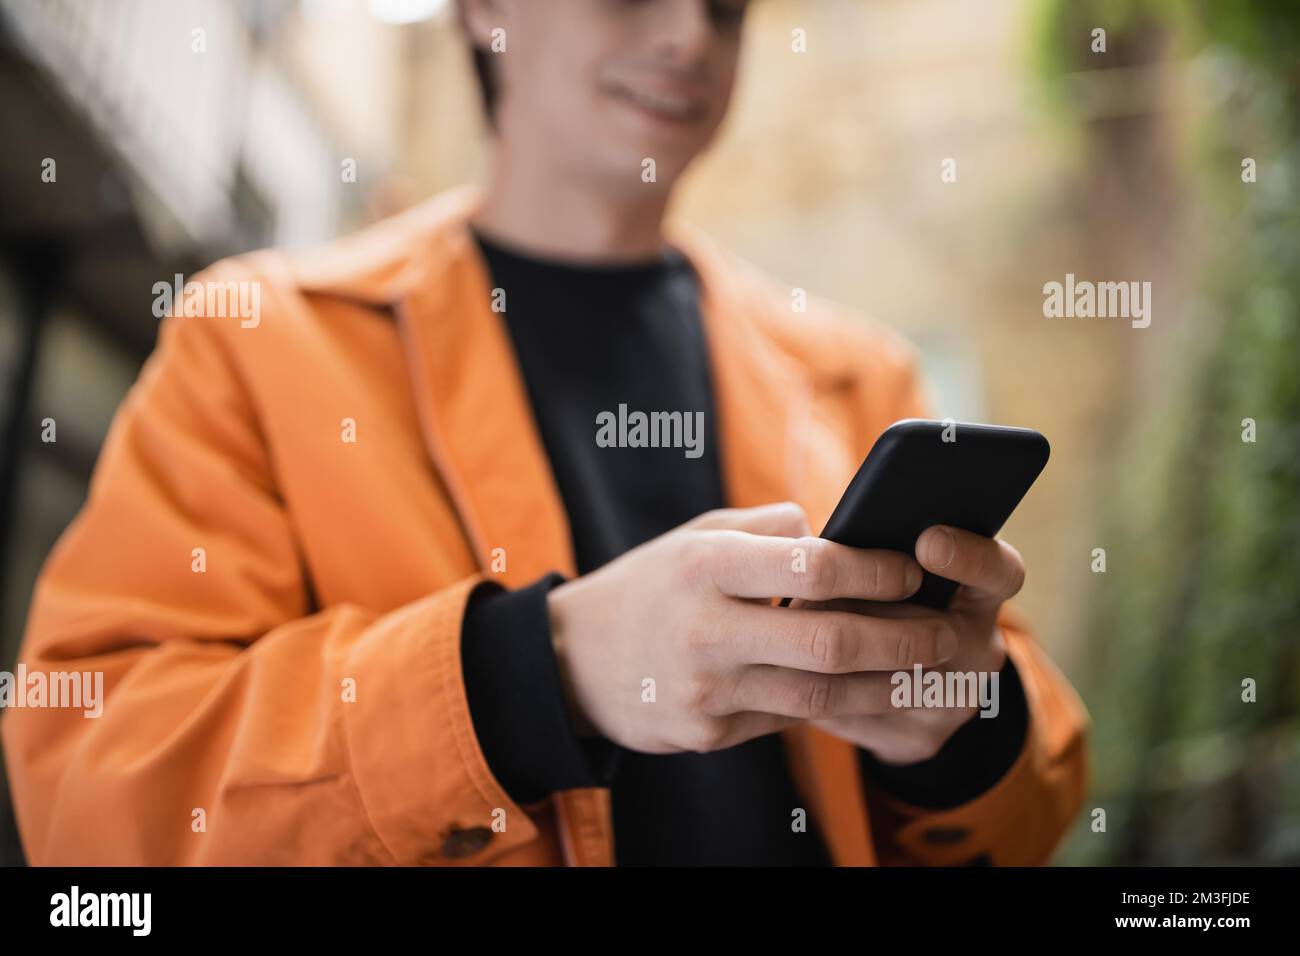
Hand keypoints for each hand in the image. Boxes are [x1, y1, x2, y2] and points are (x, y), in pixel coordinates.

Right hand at [547, 503, 953, 754]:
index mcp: (705, 565)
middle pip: (830, 641)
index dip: (875, 569)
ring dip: (884, 684)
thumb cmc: (650, 584)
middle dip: (901, 638)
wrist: (572, 659)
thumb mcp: (695, 536)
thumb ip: (766, 529)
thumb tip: (836, 533)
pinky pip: (787, 718)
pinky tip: (863, 690)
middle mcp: (706, 629)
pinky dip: (830, 704)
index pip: (813, 566)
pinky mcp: (707, 734)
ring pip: (820, 694)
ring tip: (923, 670)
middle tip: (942, 631)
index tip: (911, 568)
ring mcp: (706, 690)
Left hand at [807, 525, 1023, 763]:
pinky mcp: (917, 740)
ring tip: (795, 620)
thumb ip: (881, 553)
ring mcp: (953, 703)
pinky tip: (790, 667)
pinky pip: (863, 713)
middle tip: (821, 588)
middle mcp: (979, 652)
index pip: (1000, 573)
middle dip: (874, 611)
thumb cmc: (886, 602)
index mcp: (980, 598)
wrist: (906, 691)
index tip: (928, 540)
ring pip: (896, 679)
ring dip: (840, 651)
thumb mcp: (897, 573)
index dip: (971, 557)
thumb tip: (828, 540)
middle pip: (941, 633)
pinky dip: (823, 687)